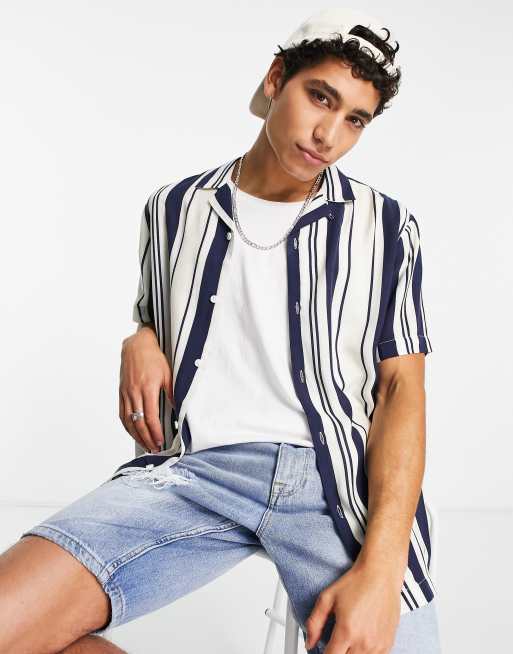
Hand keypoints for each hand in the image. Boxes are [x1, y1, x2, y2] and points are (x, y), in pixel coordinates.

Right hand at [119, 328, 174, 452]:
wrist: (136, 346)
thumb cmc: (154, 358)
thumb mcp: (169, 373)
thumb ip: (173, 392)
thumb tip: (180, 409)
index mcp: (147, 388)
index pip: (150, 417)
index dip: (155, 432)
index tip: (161, 442)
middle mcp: (134, 392)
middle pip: (139, 423)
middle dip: (147, 438)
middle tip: (155, 449)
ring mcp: (126, 393)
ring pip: (129, 421)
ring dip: (137, 436)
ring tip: (146, 445)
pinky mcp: (121, 393)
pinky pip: (122, 414)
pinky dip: (127, 426)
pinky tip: (134, 433)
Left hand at [305, 560, 400, 652]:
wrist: (380, 574)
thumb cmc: (356, 582)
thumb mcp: (327, 597)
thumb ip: (314, 623)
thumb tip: (309, 643)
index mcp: (347, 631)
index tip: (324, 649)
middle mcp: (364, 642)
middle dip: (338, 653)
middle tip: (336, 642)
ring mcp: (378, 645)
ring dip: (351, 653)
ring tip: (349, 639)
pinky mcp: (388, 644)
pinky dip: (365, 653)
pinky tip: (361, 641)